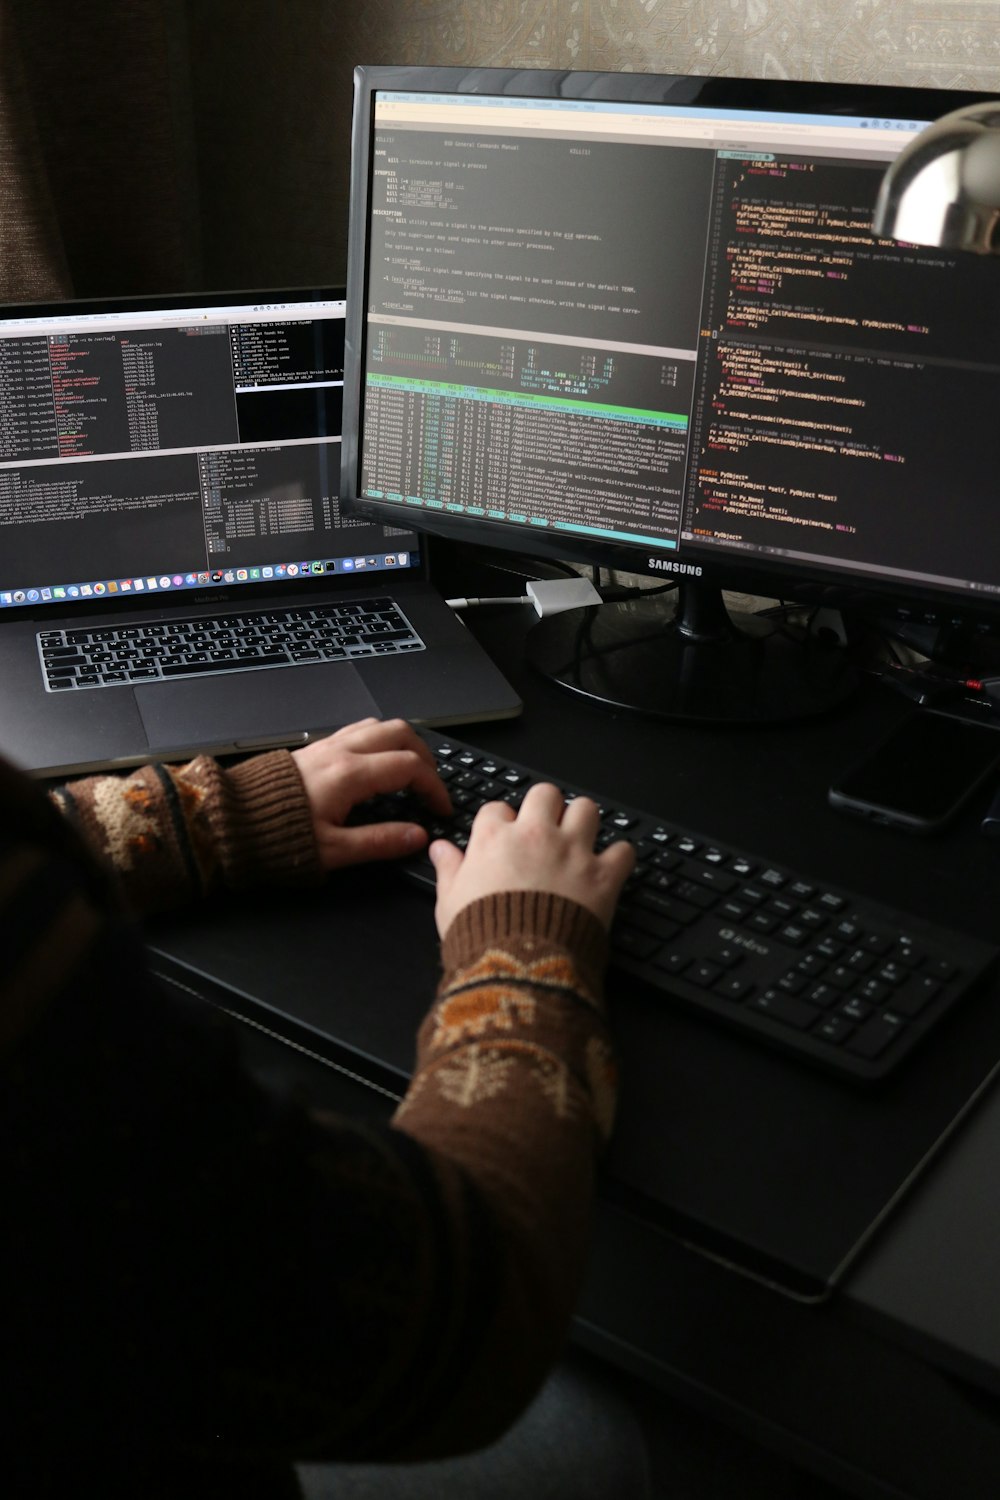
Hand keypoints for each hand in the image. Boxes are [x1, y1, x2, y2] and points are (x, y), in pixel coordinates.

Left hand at [291, 718, 450, 869]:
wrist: (230, 821)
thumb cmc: (275, 837)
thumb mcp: (333, 850)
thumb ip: (380, 842)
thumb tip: (417, 837)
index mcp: (350, 775)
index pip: (411, 767)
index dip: (434, 787)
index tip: (441, 808)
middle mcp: (341, 752)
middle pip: (400, 732)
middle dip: (425, 756)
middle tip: (432, 784)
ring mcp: (327, 746)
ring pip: (378, 725)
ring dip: (403, 743)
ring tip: (411, 770)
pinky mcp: (314, 749)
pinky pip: (357, 731)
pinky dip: (379, 741)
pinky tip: (377, 763)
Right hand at [429, 783, 634, 938]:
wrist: (518, 967)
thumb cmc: (480, 938)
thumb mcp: (449, 903)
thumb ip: (448, 869)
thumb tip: (440, 849)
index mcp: (494, 839)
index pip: (497, 808)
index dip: (501, 822)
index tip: (503, 836)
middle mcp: (535, 836)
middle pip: (545, 794)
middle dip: (546, 807)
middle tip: (546, 828)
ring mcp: (572, 852)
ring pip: (586, 809)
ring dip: (584, 822)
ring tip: (579, 839)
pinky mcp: (602, 876)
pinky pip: (623, 850)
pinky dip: (619, 858)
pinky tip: (610, 868)